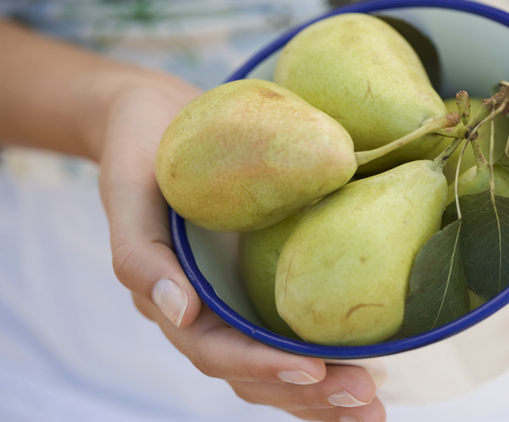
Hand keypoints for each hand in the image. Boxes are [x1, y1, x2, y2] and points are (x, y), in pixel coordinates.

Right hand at [96, 70, 383, 420]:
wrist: (162, 120)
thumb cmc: (144, 153)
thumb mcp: (129, 193)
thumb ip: (141, 255)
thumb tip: (180, 313)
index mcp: (177, 300)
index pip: (218, 352)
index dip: (263, 367)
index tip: (315, 370)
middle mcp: (213, 311)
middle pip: (257, 373)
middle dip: (309, 395)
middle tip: (367, 404)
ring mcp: (242, 299)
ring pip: (280, 362)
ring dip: (324, 392)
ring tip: (374, 407)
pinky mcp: (267, 279)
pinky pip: (296, 326)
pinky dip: (329, 353)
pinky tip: (372, 363)